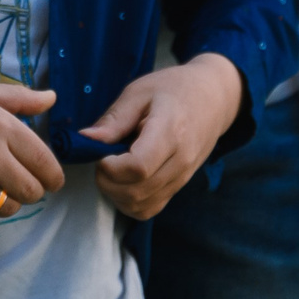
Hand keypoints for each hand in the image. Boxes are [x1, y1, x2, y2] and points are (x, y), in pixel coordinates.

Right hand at [0, 83, 65, 222]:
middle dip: (30, 189)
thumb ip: (18, 98)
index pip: (46, 164)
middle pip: (32, 192)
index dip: (53, 177)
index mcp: (1, 125)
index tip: (50, 180)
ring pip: (10, 208)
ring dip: (6, 200)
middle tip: (16, 178)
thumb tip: (53, 98)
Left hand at [76, 54, 243, 220]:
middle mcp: (180, 161)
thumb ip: (114, 119)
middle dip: (107, 182)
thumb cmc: (174, 89)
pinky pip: (150, 209)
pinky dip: (129, 202)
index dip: (111, 167)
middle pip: (137, 192)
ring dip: (116, 194)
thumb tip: (85, 139)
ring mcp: (182, 178)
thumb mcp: (140, 92)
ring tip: (112, 169)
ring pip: (141, 206)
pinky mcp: (179, 187)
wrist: (213, 99)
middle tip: (101, 159)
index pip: (139, 167)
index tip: (100, 153)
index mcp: (170, 132)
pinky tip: (124, 180)